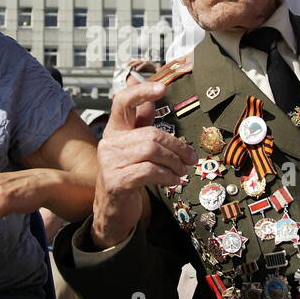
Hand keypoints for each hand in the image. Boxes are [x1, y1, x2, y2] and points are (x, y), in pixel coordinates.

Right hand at [92, 82, 197, 247]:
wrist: (113, 210)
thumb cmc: (128, 174)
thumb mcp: (135, 147)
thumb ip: (142, 124)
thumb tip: (152, 99)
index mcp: (115, 130)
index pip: (123, 102)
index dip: (141, 92)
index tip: (162, 88)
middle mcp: (109, 143)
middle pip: (151, 134)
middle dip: (176, 147)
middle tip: (190, 159)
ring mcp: (110, 162)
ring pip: (152, 151)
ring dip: (174, 163)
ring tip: (182, 172)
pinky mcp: (116, 181)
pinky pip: (149, 171)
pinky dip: (167, 176)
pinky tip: (173, 180)